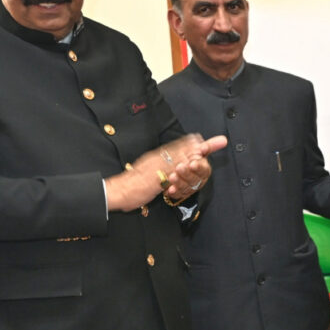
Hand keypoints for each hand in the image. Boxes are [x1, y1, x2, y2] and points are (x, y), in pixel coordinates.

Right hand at [105, 134, 227, 210]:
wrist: (117, 191)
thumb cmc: (132, 184)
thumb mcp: (147, 172)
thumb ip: (158, 167)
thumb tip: (171, 166)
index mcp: (155, 158)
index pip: (175, 148)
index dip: (188, 143)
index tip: (201, 138)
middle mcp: (156, 159)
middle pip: (179, 150)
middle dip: (196, 146)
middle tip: (212, 142)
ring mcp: (155, 168)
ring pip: (177, 159)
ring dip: (191, 153)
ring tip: (204, 149)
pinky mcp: (154, 178)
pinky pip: (169, 172)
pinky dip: (181, 167)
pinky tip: (190, 165)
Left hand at [164, 135, 227, 198]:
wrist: (167, 163)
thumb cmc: (184, 156)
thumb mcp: (194, 148)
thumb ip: (209, 146)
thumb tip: (224, 140)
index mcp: (202, 169)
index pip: (204, 169)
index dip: (199, 167)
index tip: (192, 164)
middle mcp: (196, 179)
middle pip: (195, 180)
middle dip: (187, 174)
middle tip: (179, 167)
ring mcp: (188, 187)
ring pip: (186, 188)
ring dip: (179, 182)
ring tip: (172, 176)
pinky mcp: (179, 193)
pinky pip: (178, 195)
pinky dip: (174, 192)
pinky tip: (170, 189)